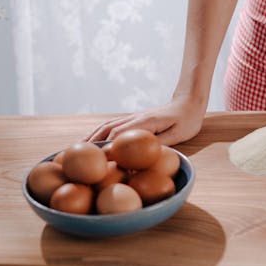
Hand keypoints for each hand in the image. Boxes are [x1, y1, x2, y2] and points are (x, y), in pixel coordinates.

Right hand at [85, 96, 206, 145]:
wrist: (188, 102)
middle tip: (78, 157)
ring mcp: (133, 117)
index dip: (108, 149)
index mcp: (145, 123)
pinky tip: (92, 140)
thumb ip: (160, 144)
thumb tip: (142, 156)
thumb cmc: (187, 121)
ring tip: (77, 149)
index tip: (97, 163)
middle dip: (92, 144)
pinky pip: (112, 125)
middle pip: (108, 130)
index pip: (120, 137)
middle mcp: (135, 118)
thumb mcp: (178, 135)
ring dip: (92, 137)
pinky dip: (99, 132)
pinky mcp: (134, 118)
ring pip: (107, 126)